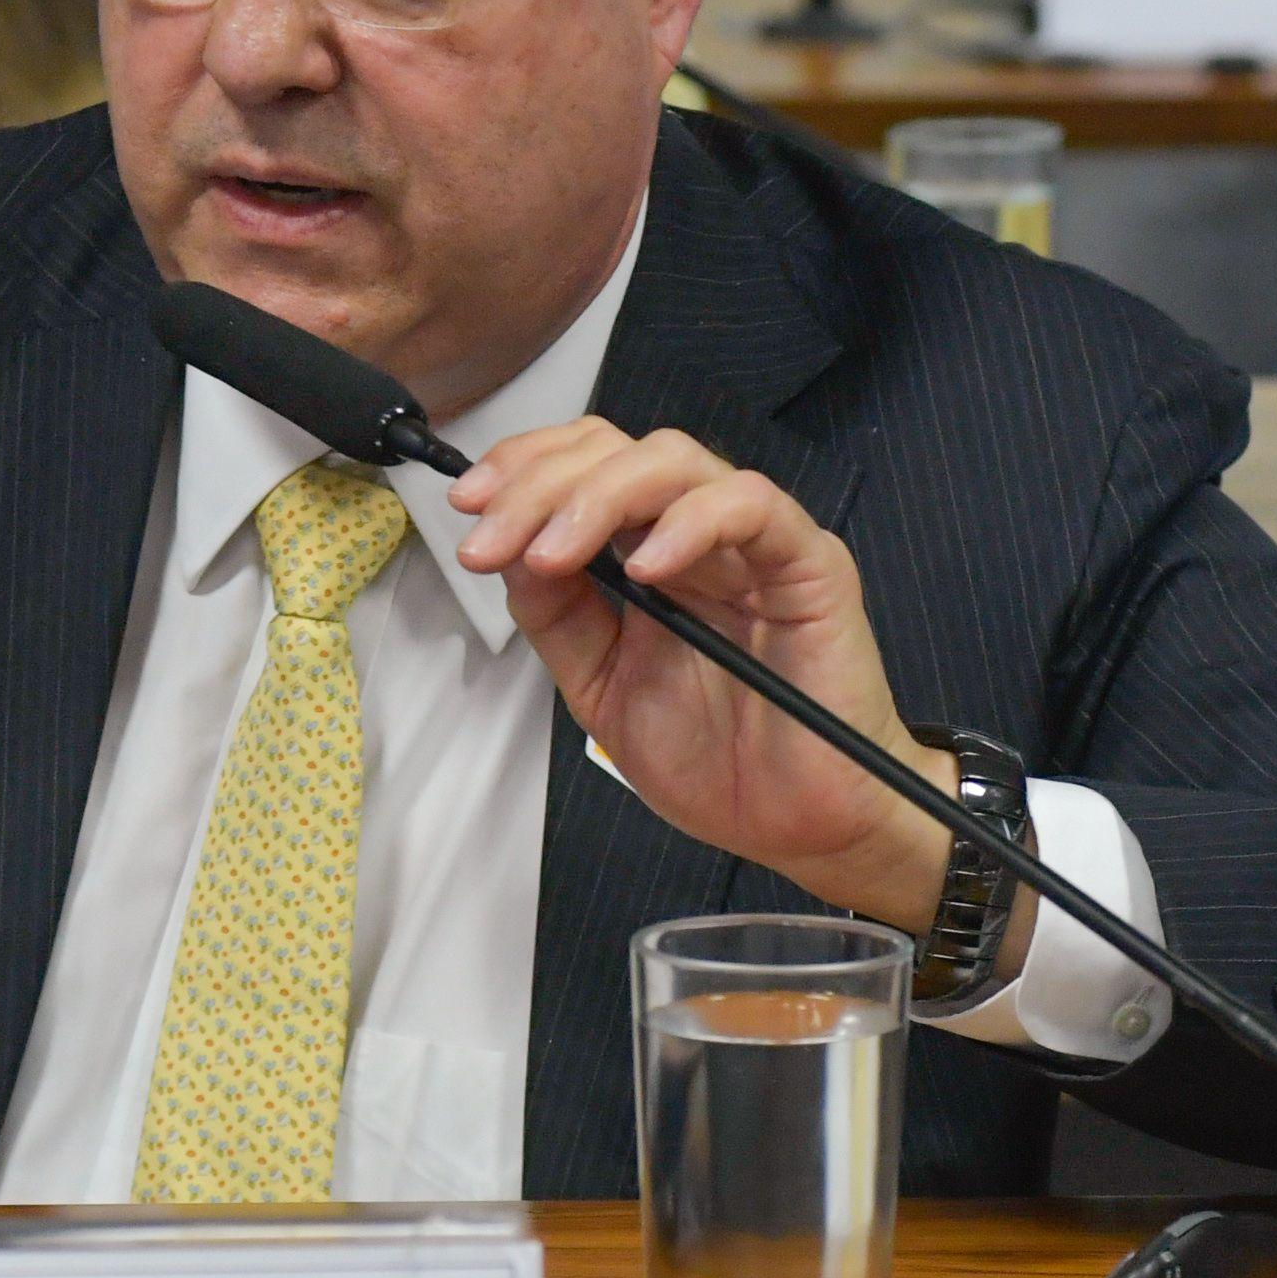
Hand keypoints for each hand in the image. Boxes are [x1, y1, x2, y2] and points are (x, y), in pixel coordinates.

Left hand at [449, 422, 966, 937]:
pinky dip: (690, 522)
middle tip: (490, 539)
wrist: (801, 827)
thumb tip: (505, 553)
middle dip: (537, 484)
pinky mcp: (810, 562)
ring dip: (596, 496)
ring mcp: (755, 541)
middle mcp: (698, 530)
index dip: (522, 470)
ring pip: (674, 459)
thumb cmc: (719, 759)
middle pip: (615, 451)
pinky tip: (646, 568)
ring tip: (551, 553)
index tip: (466, 509)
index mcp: (649, 550)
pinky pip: (751, 507)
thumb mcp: (603, 686)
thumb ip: (559, 618)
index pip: (585, 465)